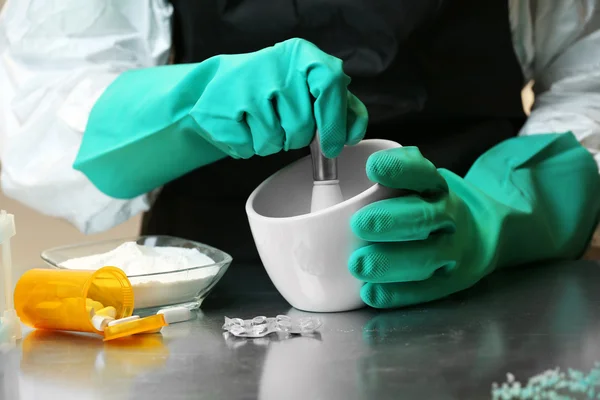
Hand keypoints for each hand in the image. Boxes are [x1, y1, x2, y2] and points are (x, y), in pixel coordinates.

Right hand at [189, 38, 367, 158]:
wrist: (220, 83)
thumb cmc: (275, 87)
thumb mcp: (311, 85)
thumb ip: (341, 106)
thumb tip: (352, 135)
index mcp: (302, 54)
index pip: (330, 84)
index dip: (333, 122)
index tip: (332, 147)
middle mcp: (274, 65)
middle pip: (301, 125)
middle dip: (296, 137)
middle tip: (283, 123)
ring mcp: (244, 87)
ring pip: (273, 142)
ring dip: (271, 144)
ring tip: (260, 122)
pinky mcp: (219, 110)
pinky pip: (248, 148)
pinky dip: (248, 147)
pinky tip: (242, 126)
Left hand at [348, 147, 490, 307]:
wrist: (480, 238)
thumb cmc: (429, 206)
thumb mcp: (419, 182)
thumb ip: (390, 173)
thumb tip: (335, 156)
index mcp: (436, 187)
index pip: (422, 172)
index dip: (399, 169)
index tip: (372, 167)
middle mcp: (448, 217)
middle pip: (425, 218)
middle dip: (390, 221)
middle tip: (358, 224)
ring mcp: (452, 252)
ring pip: (426, 257)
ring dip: (390, 262)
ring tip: (358, 264)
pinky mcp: (448, 283)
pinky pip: (423, 291)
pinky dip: (396, 294)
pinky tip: (369, 293)